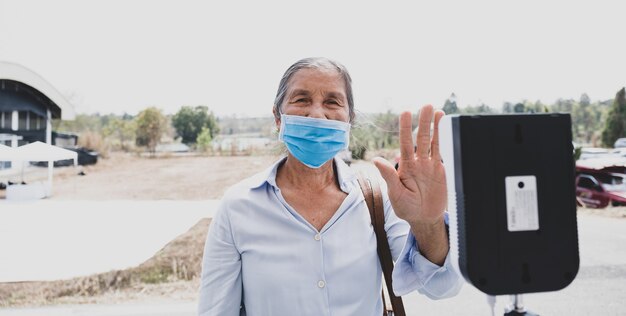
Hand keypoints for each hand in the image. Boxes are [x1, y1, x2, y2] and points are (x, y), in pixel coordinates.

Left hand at [373, 104, 446, 226]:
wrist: (424, 219)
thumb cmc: (406, 208)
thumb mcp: (395, 194)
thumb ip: (389, 176)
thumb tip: (376, 160)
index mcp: (404, 166)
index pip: (405, 143)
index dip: (406, 128)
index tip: (406, 112)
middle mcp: (417, 162)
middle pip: (421, 138)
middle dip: (423, 122)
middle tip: (425, 105)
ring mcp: (429, 165)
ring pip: (433, 142)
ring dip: (435, 126)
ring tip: (436, 110)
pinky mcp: (440, 170)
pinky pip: (442, 151)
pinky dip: (443, 139)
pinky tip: (445, 127)